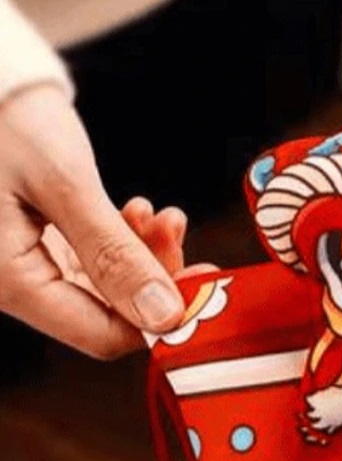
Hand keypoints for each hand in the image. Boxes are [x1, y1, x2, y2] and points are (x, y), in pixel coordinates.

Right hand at [0, 85, 188, 357]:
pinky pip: (93, 263)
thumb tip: (164, 317)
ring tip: (159, 214)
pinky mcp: (38, 249)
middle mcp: (13, 286)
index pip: (102, 336)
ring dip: (144, 253)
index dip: (160, 317)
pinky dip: (124, 241)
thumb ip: (114, 254)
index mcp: (9, 282)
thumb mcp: (66, 184)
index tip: (202, 280)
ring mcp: (26, 269)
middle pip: (110, 313)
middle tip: (178, 231)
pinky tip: (136, 211)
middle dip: (155, 275)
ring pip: (107, 287)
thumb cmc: (6, 122)